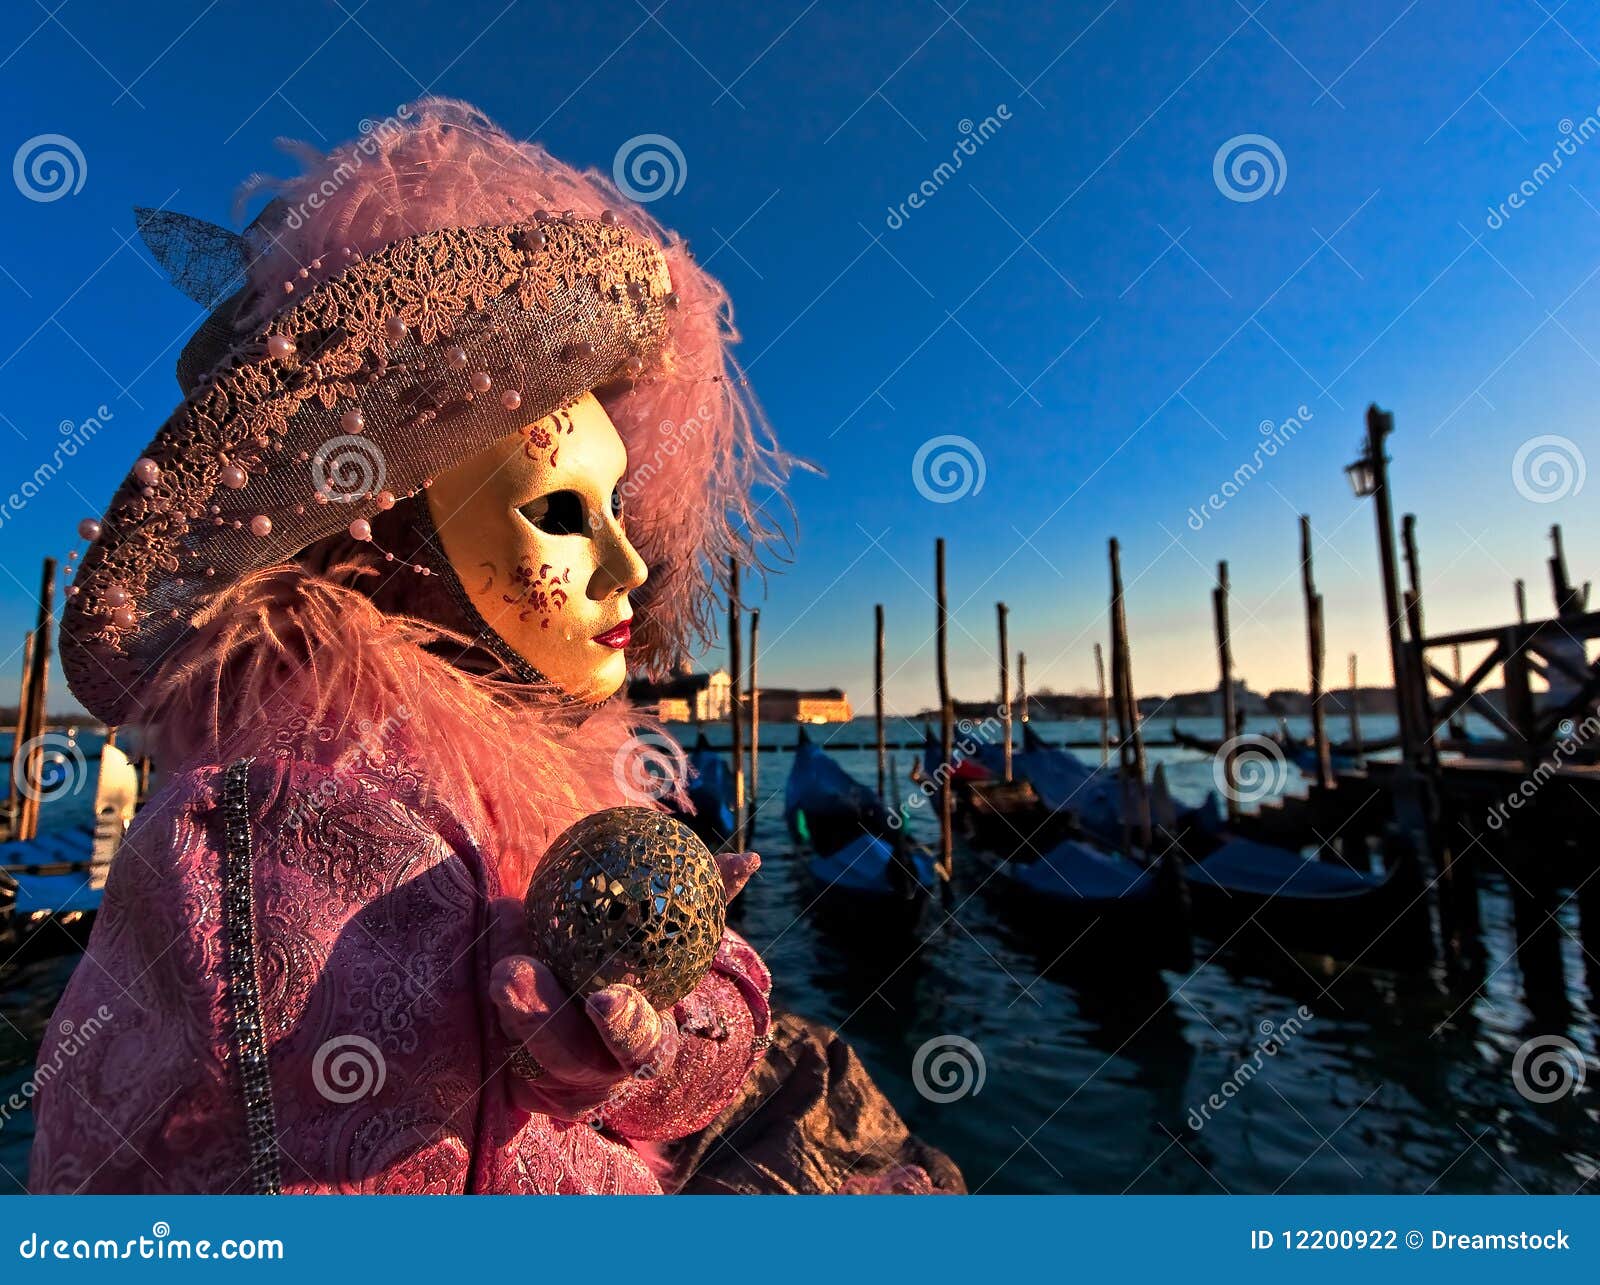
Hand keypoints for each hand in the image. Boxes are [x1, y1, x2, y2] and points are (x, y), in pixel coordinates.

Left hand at [489, 848, 758, 1117]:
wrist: (610, 1026)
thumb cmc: (653, 970)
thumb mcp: (680, 945)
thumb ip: (710, 905)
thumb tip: (747, 857)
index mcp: (644, 1043)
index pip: (638, 1043)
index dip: (624, 1024)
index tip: (607, 995)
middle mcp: (599, 1070)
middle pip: (566, 1055)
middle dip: (540, 1018)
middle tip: (512, 970)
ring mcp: (555, 1080)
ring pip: (524, 1047)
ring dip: (508, 999)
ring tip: (498, 954)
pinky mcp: (520, 1076)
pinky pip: (500, 1036)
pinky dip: (498, 991)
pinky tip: (496, 941)